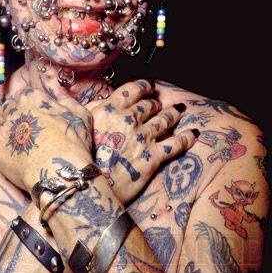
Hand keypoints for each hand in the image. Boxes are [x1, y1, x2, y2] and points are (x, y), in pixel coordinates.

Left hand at [0, 87, 92, 191]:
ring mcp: (2, 130)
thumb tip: (59, 92)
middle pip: (8, 106)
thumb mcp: (80, 116)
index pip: (23, 93)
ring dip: (1, 124)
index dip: (27, 102)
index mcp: (33, 98)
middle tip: (21, 124)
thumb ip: (67, 100)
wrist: (58, 173)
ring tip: (8, 133)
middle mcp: (14, 110)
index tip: (31, 110)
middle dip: (14, 113)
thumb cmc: (73, 144)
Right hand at [88, 79, 197, 203]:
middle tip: (159, 103)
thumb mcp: (78, 125)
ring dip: (173, 114)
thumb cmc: (80, 156)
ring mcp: (143, 137)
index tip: (149, 86)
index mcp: (111, 109)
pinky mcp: (153, 157)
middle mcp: (129, 119)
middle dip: (156, 103)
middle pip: (149, 105)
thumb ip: (88, 109)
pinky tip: (193, 133)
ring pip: (165, 120)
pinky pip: (175, 144)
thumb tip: (93, 98)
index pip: (133, 90)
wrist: (87, 186)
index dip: (144, 86)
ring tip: (179, 111)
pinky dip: (186, 137)